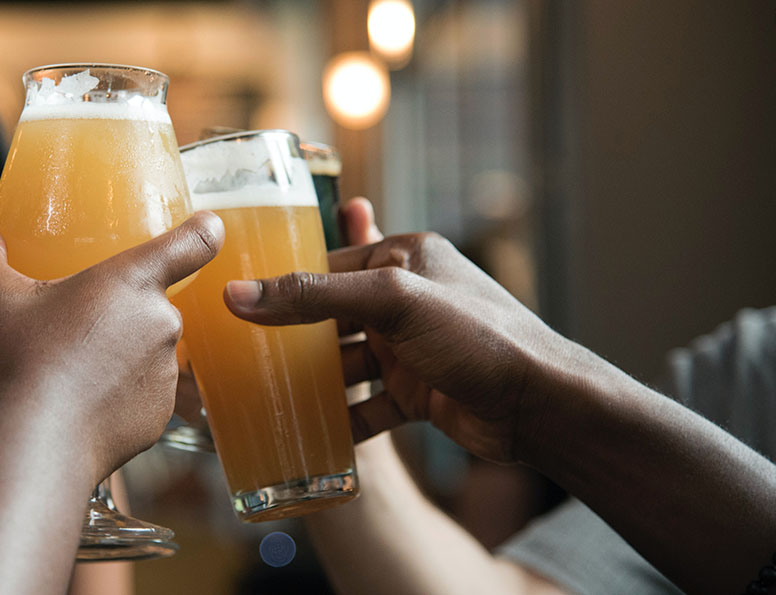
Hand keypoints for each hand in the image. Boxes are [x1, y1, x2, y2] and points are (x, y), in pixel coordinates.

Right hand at [0, 212, 223, 481]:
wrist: (35, 444)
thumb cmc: (18, 361)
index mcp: (133, 281)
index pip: (192, 242)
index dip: (203, 230)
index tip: (206, 227)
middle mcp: (163, 323)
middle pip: (151, 304)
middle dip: (118, 313)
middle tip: (73, 328)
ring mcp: (166, 373)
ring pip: (146, 352)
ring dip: (120, 355)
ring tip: (71, 371)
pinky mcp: (161, 416)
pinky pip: (143, 395)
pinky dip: (119, 397)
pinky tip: (81, 404)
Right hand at [224, 203, 572, 462]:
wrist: (541, 407)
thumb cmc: (478, 337)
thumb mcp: (391, 302)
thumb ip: (314, 297)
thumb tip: (238, 294)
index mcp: (404, 258)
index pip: (328, 264)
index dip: (283, 283)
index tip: (234, 303)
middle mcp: (406, 300)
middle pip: (331, 317)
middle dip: (291, 338)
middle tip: (240, 355)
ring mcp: (412, 349)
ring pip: (346, 364)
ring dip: (313, 383)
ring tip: (264, 398)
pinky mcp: (418, 393)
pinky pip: (367, 405)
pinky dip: (342, 420)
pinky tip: (310, 436)